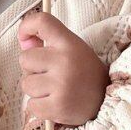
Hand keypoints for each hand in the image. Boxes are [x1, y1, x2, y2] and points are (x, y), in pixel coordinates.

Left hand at [17, 11, 109, 127]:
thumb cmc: (85, 73)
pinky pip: (31, 105)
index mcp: (69, 43)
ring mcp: (61, 84)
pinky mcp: (58, 106)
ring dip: (36, 90)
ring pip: (26, 84)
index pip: (43, 22)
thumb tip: (24, 42)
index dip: (26, 26)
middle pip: (25, 59)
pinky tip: (55, 103)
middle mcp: (65, 61)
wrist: (107, 101)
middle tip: (50, 74)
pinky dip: (40, 107)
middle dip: (32, 68)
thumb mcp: (72, 50)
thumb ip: (47, 44)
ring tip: (54, 91)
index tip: (24, 37)